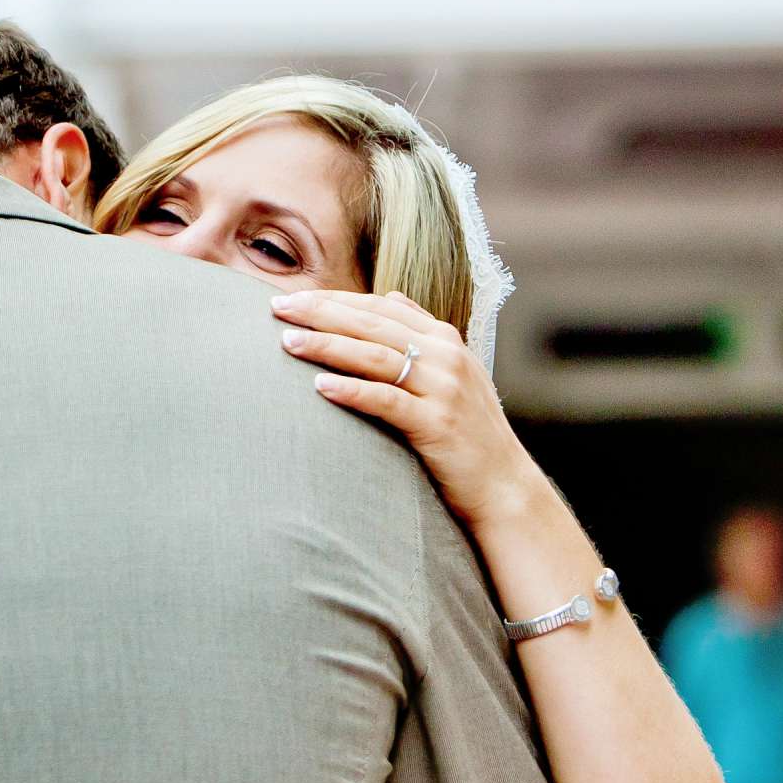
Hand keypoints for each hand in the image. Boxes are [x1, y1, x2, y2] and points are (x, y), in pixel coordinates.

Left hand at [272, 289, 545, 528]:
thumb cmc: (468, 432)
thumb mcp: (453, 373)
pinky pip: (387, 401)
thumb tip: (390, 297)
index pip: (380, 307)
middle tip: (278, 308)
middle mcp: (446, 356)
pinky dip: (353, 391)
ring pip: (375, 357)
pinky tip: (321, 386)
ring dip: (327, 346)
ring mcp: (443, 388)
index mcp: (445, 339)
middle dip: (321, 313)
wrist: (504, 485)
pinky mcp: (437, 424)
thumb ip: (422, 334)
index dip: (335, 299)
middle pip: (372, 325)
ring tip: (288, 342)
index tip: (293, 297)